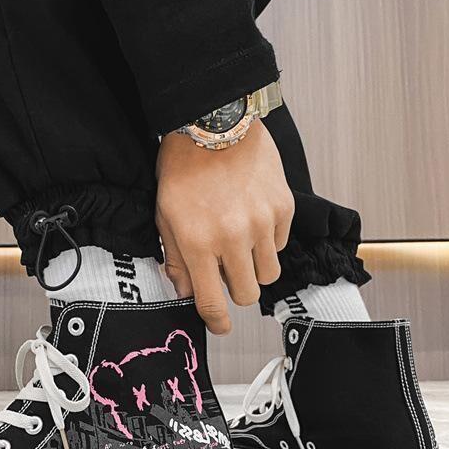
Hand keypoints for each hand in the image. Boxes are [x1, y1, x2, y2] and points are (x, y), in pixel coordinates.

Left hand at [155, 121, 293, 334]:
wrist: (215, 122)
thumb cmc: (183, 167)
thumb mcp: (165, 214)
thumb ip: (176, 258)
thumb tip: (186, 292)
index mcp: (198, 243)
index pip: (212, 302)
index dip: (217, 321)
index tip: (221, 326)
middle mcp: (232, 238)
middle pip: (246, 294)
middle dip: (234, 290)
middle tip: (225, 272)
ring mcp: (262, 224)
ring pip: (267, 273)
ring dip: (253, 267)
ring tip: (240, 243)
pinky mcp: (283, 208)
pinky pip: (280, 244)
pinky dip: (267, 240)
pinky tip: (252, 217)